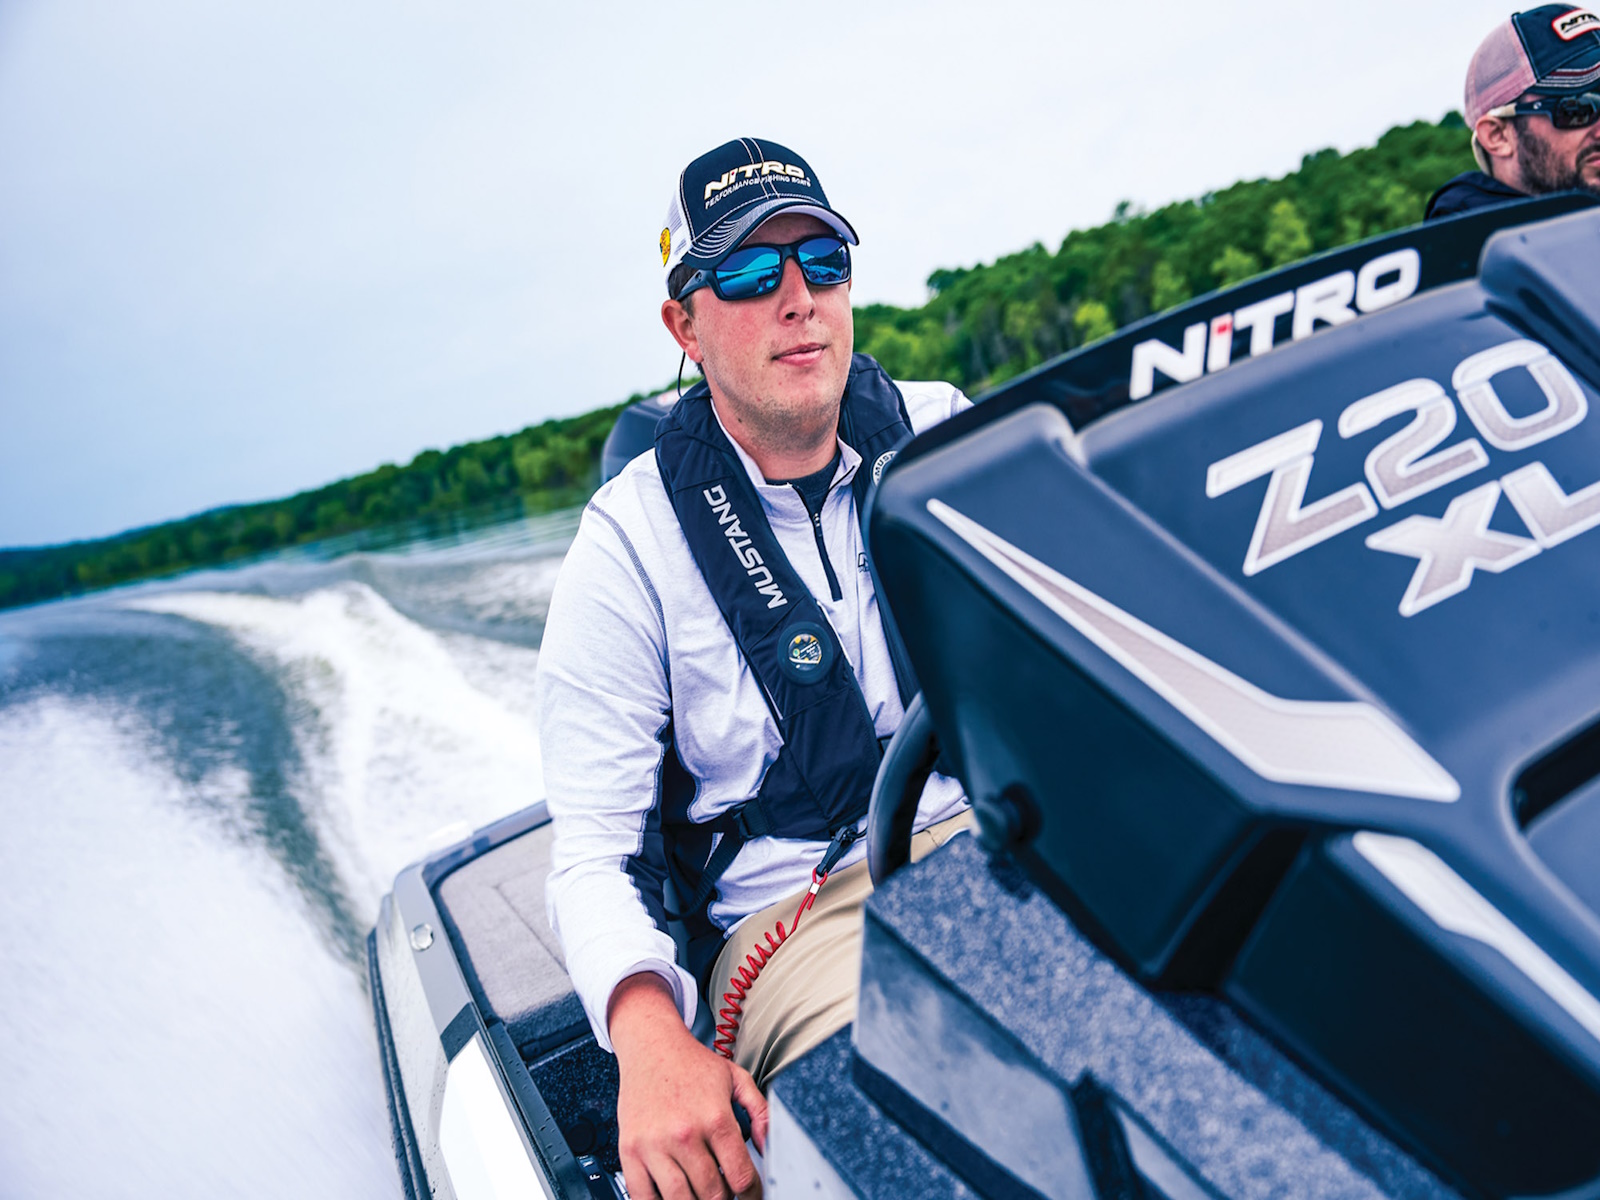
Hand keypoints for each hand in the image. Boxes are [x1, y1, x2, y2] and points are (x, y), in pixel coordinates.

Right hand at [608, 972, 768, 1198]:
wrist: (650, 1045)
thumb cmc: (691, 1063)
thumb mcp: (736, 1078)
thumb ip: (760, 1111)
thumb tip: (768, 1145)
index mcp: (715, 1118)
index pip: (741, 1176)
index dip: (752, 1193)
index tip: (751, 1194)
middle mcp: (684, 1134)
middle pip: (712, 1194)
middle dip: (725, 1199)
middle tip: (726, 1192)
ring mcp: (654, 1145)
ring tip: (702, 1192)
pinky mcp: (629, 1150)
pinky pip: (642, 1197)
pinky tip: (672, 1195)